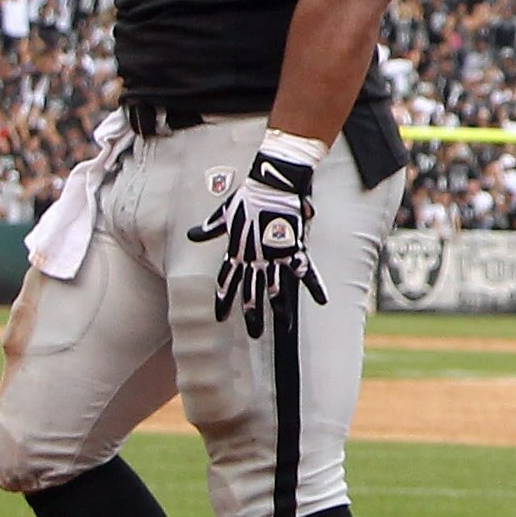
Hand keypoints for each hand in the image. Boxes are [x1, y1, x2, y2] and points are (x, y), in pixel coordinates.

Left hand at [192, 136, 328, 337]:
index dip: (223, 299)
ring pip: (277, 289)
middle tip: (254, 333)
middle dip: (253, 314)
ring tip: (284, 330)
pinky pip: (306, 271)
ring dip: (281, 310)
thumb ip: (211, 228)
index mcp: (237, 250)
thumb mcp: (224, 214)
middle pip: (252, 292)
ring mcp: (275, 255)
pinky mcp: (294, 248)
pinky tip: (322, 300)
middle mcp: (255, 258)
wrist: (271, 183)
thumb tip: (192, 234)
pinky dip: (314, 285)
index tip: (219, 317)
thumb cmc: (247, 196)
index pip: (227, 281)